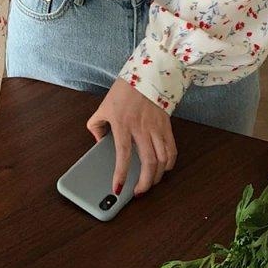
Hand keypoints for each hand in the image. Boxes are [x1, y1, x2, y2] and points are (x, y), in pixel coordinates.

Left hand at [86, 77, 176, 197]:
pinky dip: (169, 163)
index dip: (121, 174)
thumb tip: (98, 142)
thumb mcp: (103, 107)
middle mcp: (141, 128)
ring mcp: (156, 128)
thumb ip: (96, 125)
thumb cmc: (123, 92)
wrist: (146, 75)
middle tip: (138, 192)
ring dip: (157, 177)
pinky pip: (172, 150)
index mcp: (123, 124)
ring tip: (150, 184)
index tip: (117, 188)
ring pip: (162, 160)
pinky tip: (163, 169)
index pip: (123, 154)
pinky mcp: (166, 126)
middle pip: (148, 162)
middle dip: (145, 183)